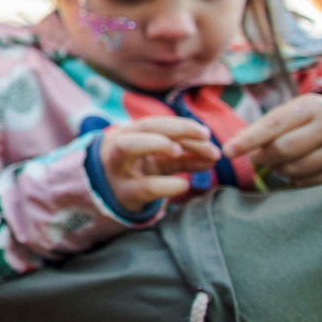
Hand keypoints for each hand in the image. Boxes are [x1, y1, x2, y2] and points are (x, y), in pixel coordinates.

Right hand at [100, 117, 218, 212]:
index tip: (205, 133)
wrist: (106, 198)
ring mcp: (119, 167)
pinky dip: (166, 185)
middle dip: (175, 128)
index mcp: (130, 136)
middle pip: (143, 126)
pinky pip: (143, 186)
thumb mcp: (158, 163)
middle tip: (205, 136)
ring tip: (194, 155)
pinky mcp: (125, 193)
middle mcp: (122, 145)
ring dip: (159, 144)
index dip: (179, 125)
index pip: (155, 124)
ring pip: (128, 146)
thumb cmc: (136, 173)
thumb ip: (184, 158)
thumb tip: (215, 156)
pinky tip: (184, 185)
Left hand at [226, 95, 321, 187]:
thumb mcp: (291, 112)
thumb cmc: (312, 118)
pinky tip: (299, 169)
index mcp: (311, 107)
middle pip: (282, 150)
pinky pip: (310, 183)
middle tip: (257, 158)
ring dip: (279, 170)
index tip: (227, 151)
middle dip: (263, 157)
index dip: (248, 140)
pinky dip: (296, 179)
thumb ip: (263, 127)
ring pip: (295, 169)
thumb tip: (232, 146)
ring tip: (280, 162)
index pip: (272, 125)